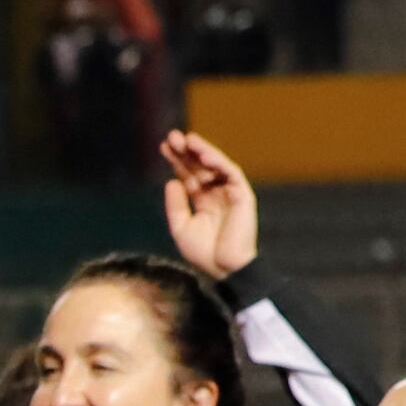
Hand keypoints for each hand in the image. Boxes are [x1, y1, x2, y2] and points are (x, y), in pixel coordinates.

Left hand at [159, 128, 260, 281]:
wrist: (224, 268)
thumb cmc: (203, 253)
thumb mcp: (181, 227)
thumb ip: (176, 205)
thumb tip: (171, 181)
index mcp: (203, 200)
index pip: (188, 175)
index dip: (177, 160)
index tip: (162, 146)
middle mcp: (217, 193)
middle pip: (200, 167)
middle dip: (187, 151)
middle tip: (171, 136)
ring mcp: (231, 193)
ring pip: (216, 166)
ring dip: (203, 151)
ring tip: (187, 140)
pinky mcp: (243, 195)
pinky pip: (231, 174)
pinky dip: (219, 163)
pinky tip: (205, 155)